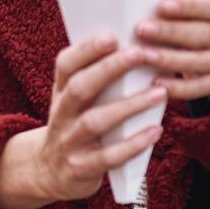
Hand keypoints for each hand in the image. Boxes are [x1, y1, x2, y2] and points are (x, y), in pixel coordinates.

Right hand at [0, 36, 164, 208]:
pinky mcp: (81, 169)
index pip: (66, 65)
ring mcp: (69, 143)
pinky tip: (155, 131)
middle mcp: (61, 114)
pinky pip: (108, 157)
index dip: (87, 50)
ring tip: (160, 93)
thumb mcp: (77, 100)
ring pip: (95, 122)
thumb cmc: (77, 123)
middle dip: (110, 69)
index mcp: (61, 90)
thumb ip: (100, 78)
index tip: (113, 36)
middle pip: (80, 88)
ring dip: (129, 106)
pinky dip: (133, 144)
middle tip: (141, 54)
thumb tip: (140, 47)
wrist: (50, 172)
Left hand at [135, 0, 209, 102]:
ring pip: (198, 61)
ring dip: (169, 59)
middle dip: (169, 32)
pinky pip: (198, 87)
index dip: (186, 6)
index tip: (162, 6)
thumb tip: (138, 2)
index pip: (207, 5)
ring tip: (144, 56)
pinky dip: (178, 88)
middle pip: (199, 34)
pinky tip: (158, 83)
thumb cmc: (194, 17)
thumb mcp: (192, 1)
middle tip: (142, 30)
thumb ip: (172, 2)